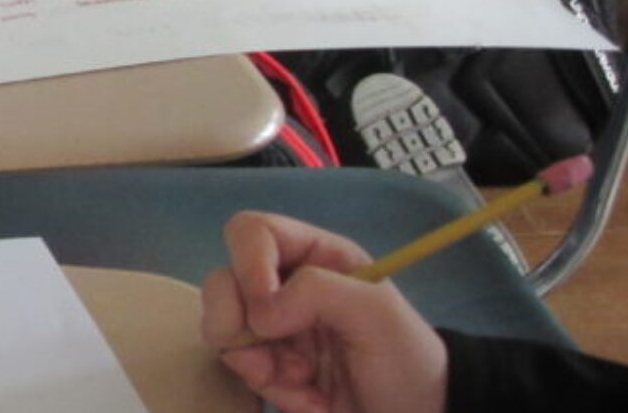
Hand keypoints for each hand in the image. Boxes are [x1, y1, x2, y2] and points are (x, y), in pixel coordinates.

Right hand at [201, 212, 447, 412]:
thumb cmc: (407, 360)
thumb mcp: (376, 314)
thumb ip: (318, 292)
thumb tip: (260, 313)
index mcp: (314, 256)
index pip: (251, 232)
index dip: (248, 264)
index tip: (267, 309)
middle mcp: (284, 284)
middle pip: (222, 281)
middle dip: (236, 322)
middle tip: (267, 357)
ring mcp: (272, 327)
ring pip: (221, 328)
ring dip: (255, 362)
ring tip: (301, 383)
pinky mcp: (267, 365)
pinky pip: (238, 369)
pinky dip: (268, 388)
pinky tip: (309, 399)